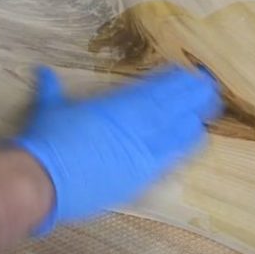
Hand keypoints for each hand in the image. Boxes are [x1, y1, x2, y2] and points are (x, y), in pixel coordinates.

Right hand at [13, 65, 222, 234]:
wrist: (43, 182)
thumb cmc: (46, 143)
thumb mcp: (49, 111)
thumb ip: (52, 90)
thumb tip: (43, 71)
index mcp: (116, 107)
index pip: (154, 90)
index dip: (174, 82)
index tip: (190, 73)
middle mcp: (134, 126)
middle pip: (172, 107)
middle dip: (192, 95)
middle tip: (211, 85)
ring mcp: (141, 152)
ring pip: (177, 130)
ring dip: (195, 116)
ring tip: (211, 106)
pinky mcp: (141, 176)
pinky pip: (172, 157)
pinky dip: (186, 145)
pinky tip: (200, 137)